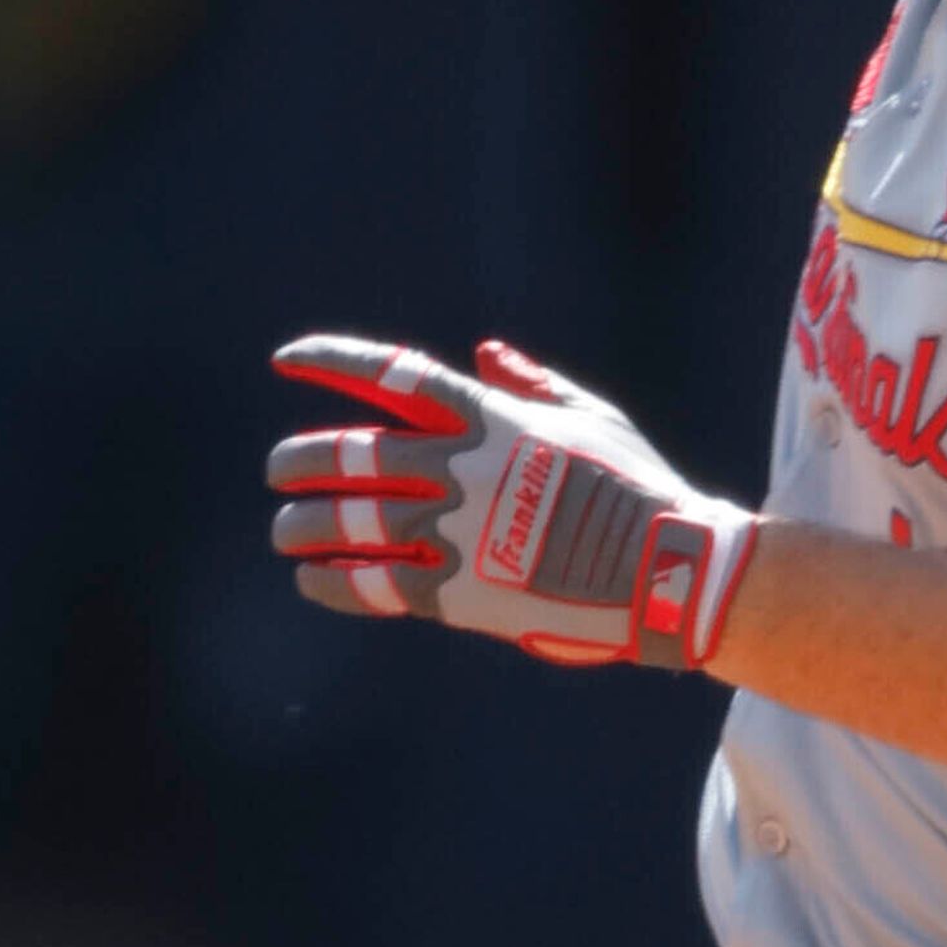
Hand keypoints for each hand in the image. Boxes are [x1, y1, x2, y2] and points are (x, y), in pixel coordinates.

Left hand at [268, 334, 757, 672]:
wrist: (668, 570)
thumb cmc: (638, 486)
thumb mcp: (590, 416)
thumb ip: (531, 383)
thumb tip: (484, 352)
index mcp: (491, 417)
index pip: (391, 376)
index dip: (331, 362)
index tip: (286, 360)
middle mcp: (460, 468)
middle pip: (351, 454)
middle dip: (301, 459)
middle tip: (278, 468)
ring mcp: (455, 531)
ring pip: (348, 522)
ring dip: (303, 524)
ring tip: (283, 530)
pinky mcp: (457, 594)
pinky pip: (373, 585)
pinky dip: (333, 581)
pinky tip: (311, 580)